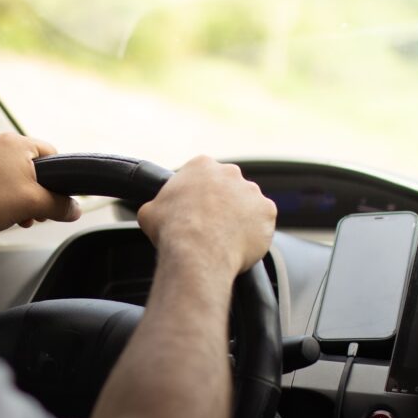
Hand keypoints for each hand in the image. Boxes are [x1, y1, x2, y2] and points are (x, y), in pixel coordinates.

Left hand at [0, 133, 80, 240]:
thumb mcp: (33, 205)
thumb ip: (59, 206)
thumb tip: (73, 209)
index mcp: (15, 143)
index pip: (50, 153)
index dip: (57, 177)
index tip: (53, 195)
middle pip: (25, 165)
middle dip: (31, 190)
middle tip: (30, 211)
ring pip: (3, 171)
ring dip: (11, 192)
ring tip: (8, 214)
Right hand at [137, 156, 276, 274]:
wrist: (197, 252)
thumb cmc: (172, 230)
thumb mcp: (149, 211)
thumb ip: (157, 204)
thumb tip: (154, 211)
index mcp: (201, 166)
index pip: (202, 175)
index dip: (198, 194)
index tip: (194, 209)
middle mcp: (230, 172)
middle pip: (228, 187)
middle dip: (221, 203)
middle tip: (209, 225)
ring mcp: (252, 191)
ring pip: (247, 204)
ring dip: (239, 217)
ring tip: (224, 239)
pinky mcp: (268, 211)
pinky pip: (262, 222)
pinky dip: (254, 233)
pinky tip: (239, 245)